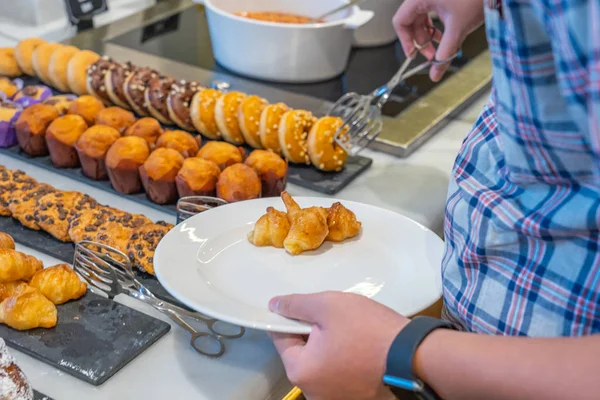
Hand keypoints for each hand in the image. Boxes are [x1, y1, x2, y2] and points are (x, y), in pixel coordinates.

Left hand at [269, 292, 408, 399]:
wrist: (415, 355)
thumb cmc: (369, 330)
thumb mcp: (328, 306)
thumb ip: (296, 305)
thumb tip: (274, 305)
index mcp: (301, 372)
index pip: (281, 339)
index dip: (290, 318)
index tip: (306, 308)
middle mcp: (313, 393)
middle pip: (302, 353)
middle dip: (312, 333)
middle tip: (334, 317)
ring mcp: (334, 399)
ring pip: (322, 363)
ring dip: (329, 346)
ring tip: (350, 330)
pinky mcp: (354, 398)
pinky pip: (339, 373)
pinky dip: (344, 359)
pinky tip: (360, 346)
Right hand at [393, 0, 484, 80]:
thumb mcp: (458, 29)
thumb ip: (445, 53)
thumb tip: (435, 74)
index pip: (400, 21)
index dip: (405, 41)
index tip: (414, 54)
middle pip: (411, 21)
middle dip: (421, 41)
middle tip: (431, 55)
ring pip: (422, 18)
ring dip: (429, 34)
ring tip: (441, 45)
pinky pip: (433, 11)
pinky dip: (438, 25)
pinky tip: (448, 33)